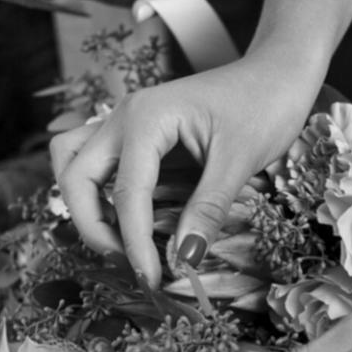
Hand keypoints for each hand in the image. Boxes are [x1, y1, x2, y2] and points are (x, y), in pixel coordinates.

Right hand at [50, 49, 322, 286]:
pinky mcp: (134, 132)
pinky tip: (126, 218)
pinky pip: (93, 160)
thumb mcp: (240, 160)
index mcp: (146, 118)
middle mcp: (123, 117)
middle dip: (93, 228)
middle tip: (131, 264)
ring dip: (84, 206)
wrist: (278, 72)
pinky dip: (97, 192)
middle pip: (76, 178)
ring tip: (119, 241)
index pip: (126, 193)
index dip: (134, 243)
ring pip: (73, 164)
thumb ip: (208, 209)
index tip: (152, 280)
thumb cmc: (264, 104)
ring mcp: (124, 121)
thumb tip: (184, 260)